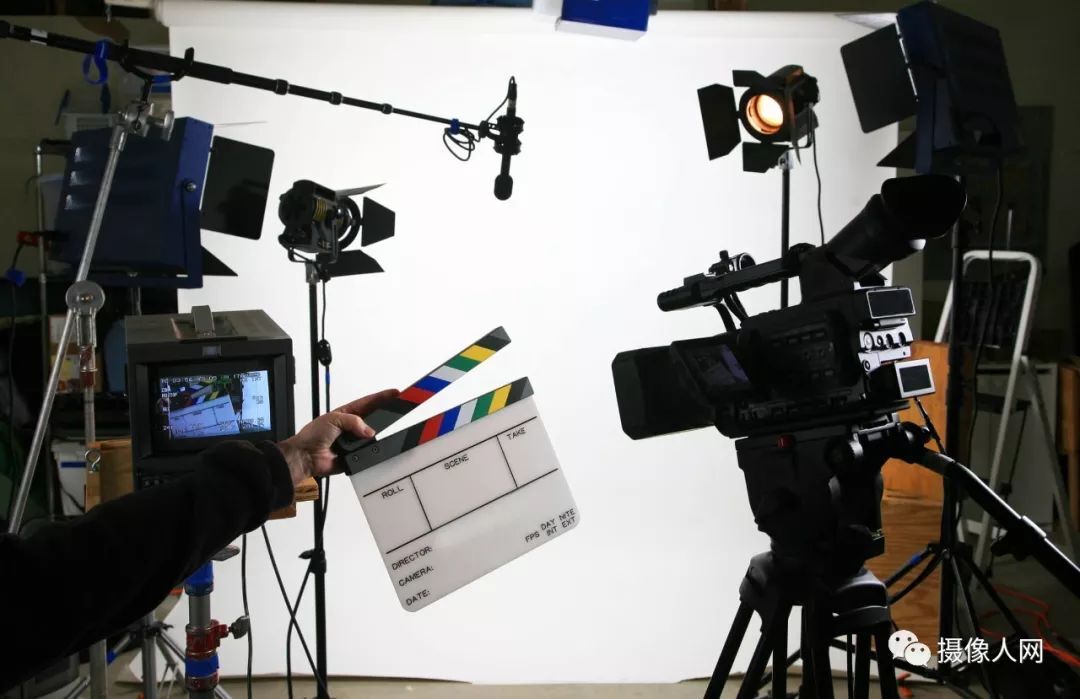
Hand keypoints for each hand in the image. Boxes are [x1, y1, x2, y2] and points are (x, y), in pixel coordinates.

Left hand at [277, 388, 398, 485]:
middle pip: (373, 420)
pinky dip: (369, 452)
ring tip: (371, 436)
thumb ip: (354, 421)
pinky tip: (368, 449)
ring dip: (373, 437)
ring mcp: (353, 441)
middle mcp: (351, 427)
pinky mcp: (354, 455)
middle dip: (383, 416)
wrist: (305, 456)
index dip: (382, 397)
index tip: (395, 393)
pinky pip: (367, 453)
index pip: (368, 403)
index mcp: (346, 414)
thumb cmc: (312, 435)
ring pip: (371, 437)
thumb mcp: (333, 419)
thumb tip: (369, 431)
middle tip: (396, 411)